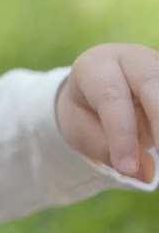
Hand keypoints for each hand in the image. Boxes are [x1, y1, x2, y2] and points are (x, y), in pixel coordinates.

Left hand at [56, 43, 158, 182]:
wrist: (95, 90)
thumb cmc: (87, 111)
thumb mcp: (82, 130)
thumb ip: (106, 149)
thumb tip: (144, 174)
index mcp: (95, 66)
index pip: (111, 96)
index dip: (122, 134)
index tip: (127, 168)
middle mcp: (130, 58)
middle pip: (151, 83)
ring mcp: (156, 63)